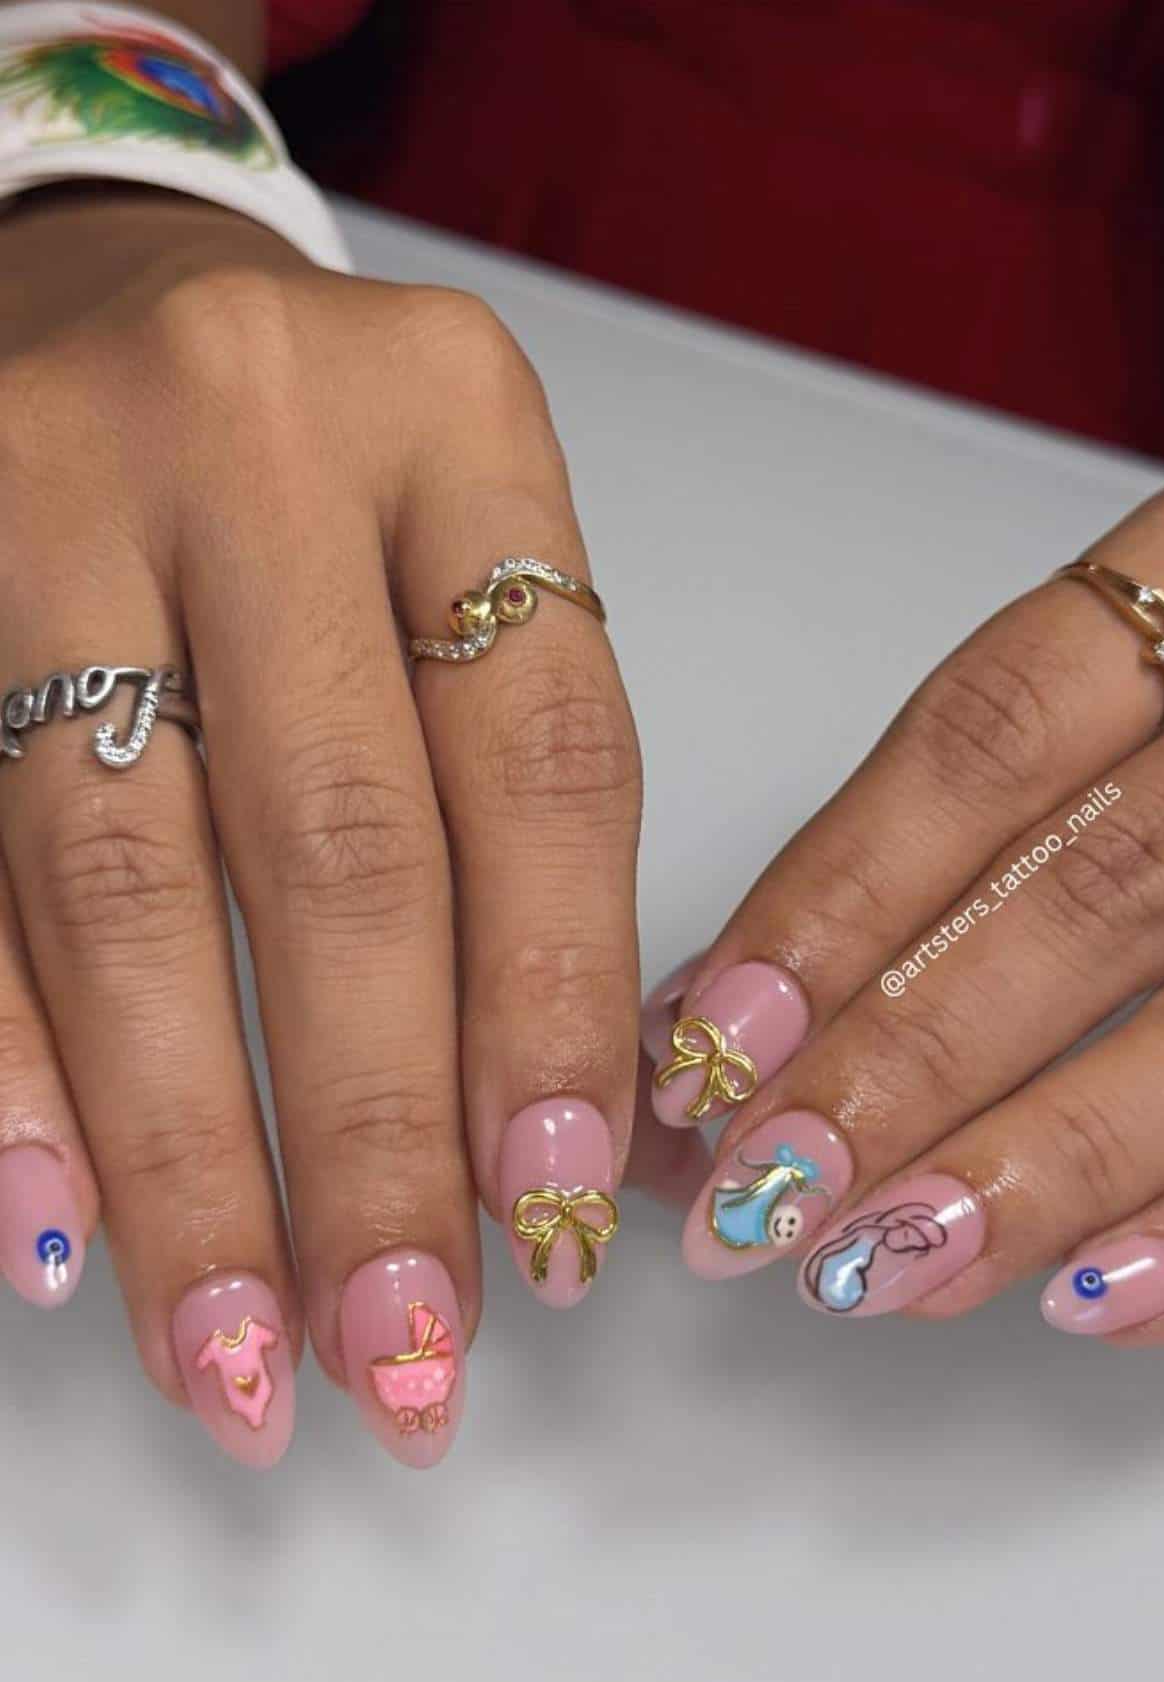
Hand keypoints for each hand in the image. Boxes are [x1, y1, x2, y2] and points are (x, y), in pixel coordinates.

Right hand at [0, 188, 640, 1463]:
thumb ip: (509, 804)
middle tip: (401, 1350)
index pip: (542, 763)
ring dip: (183, 1154)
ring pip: (123, 885)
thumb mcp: (463, 564)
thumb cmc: (325, 479)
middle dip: (372, 1139)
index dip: (556, 1014)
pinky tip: (58, 1234)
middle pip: (336, 846)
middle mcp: (248, 437)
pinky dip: (13, 1067)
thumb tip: (529, 1141)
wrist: (96, 293)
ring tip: (233, 1354)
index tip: (556, 1220)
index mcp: (454, 420)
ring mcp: (44, 495)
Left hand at [643, 469, 1163, 1341]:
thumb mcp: (1135, 682)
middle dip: (916, 1056)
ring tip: (885, 1267)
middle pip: (1101, 890)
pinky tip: (1093, 1299)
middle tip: (770, 1190)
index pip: (996, 732)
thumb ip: (957, 820)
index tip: (719, 1034)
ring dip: (1041, 1166)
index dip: (846, 889)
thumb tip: (729, 996)